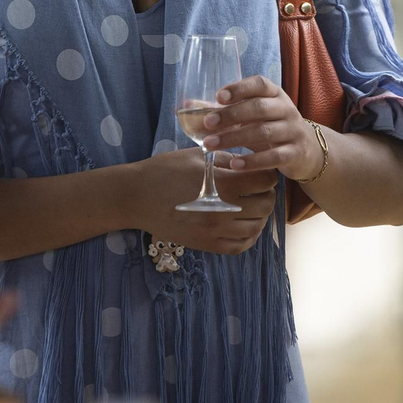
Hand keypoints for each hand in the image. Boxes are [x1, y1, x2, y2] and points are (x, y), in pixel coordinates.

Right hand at [132, 148, 276, 254]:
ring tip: (254, 204)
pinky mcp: (207, 244)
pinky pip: (240, 246)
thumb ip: (225, 160)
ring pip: (256, 227)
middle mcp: (223, 211)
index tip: (263, 171)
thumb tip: (248, 164)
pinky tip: (246, 225)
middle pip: (264, 205)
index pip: (263, 182)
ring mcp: (215, 231)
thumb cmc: (163, 171)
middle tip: (260, 187)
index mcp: (221, 184)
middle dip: (267, 194)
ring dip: (260, 215)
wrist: (135, 197)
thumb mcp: (196, 156)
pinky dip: (250, 236)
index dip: (267, 174)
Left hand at [192, 75, 319, 181]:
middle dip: (231, 115)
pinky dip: (253, 161)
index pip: (260, 84)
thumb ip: (222, 110)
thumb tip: (186, 105)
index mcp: (275, 94)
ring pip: (264, 132)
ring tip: (210, 146)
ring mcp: (293, 131)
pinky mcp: (296, 153)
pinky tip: (234, 164)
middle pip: (259, 108)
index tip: (218, 96)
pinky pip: (274, 156)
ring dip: (234, 138)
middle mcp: (286, 109)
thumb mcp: (251, 115)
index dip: (239, 88)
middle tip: (207, 123)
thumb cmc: (271, 127)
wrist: (309, 151)